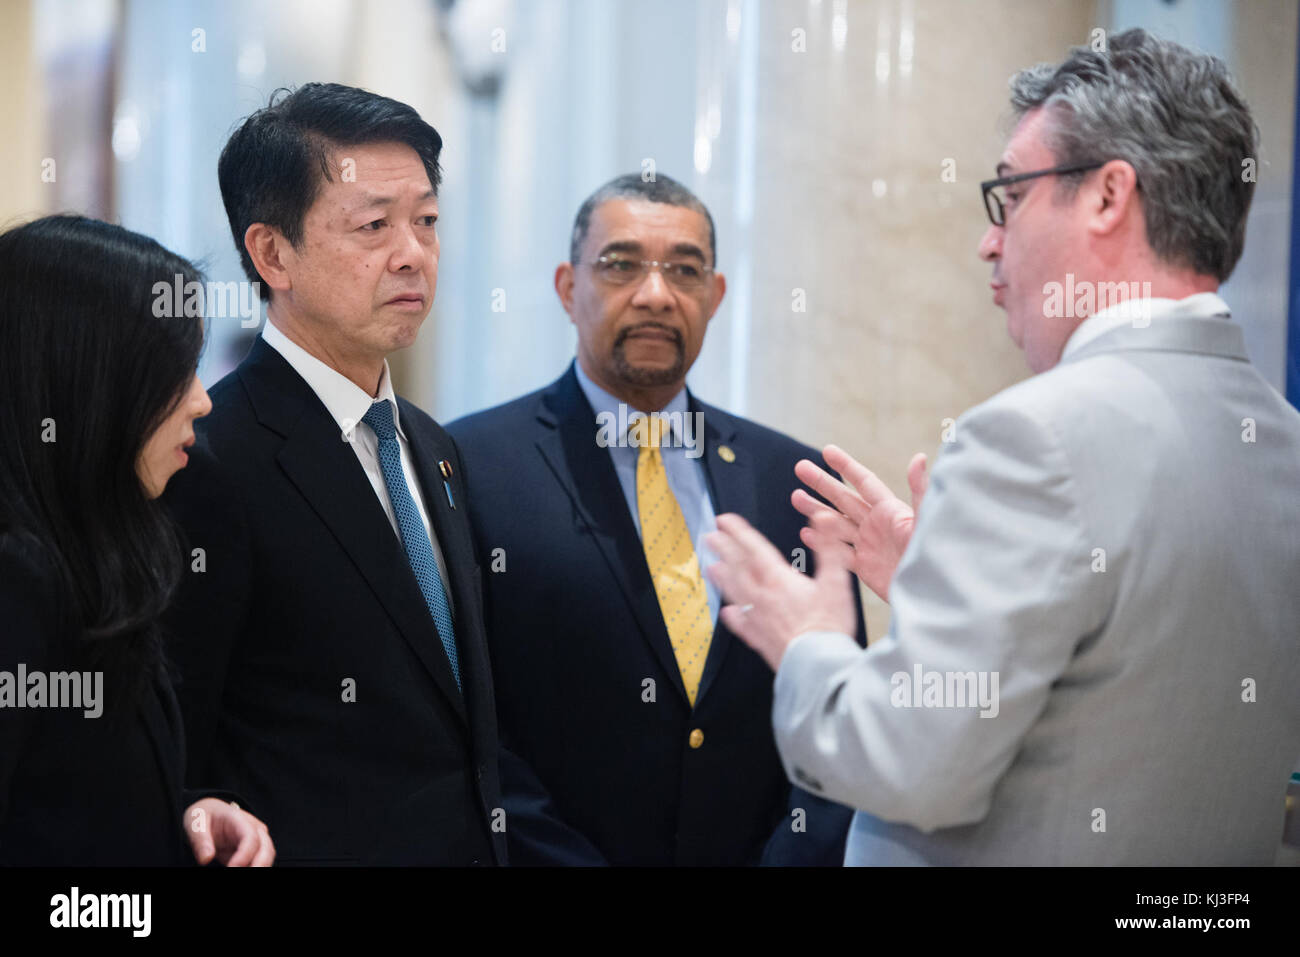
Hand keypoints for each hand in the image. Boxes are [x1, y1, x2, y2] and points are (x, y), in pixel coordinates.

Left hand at [184, 798, 274, 866]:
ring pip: (266, 858)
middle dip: (260, 865)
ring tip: (238, 875)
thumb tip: (206, 859)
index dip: (245, 855)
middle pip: (267, 849)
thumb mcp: (196, 824)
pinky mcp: (252, 852)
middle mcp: (253, 829)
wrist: (211, 814)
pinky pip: (258, 863)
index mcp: (239, 819)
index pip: (251, 837)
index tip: (232, 867)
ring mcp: (256, 841)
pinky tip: (236, 870)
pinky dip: (251, 868)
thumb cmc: (204, 816)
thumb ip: (200, 841)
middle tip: (240, 874)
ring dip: (257, 867)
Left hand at [704, 513, 857, 670]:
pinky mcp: (759, 639)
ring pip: (735, 593)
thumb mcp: (836, 581)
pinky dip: (733, 616)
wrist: (817, 664)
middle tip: (710, 537)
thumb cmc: (828, 625)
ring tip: (711, 567)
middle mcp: (763, 596)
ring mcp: (758, 618)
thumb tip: (822, 520)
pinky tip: (727, 612)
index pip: (754, 548)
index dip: (738, 532)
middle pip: (738, 568)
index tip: (724, 520)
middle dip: (723, 550)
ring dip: (722, 578)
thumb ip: (828, 549)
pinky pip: (741, 624)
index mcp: (778, 579)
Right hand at [791, 444, 928, 602]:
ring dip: (816, 509)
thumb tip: (919, 458)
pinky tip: (806, 534)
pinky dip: (822, 542)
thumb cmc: (934, 555)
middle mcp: (877, 524)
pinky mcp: (865, 566)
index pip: (864, 482)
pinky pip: (838, 551)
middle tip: (800, 468)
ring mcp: (869, 544)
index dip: (846, 465)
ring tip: (795, 497)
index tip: (827, 450)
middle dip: (822, 483)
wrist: (931, 594)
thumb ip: (919, 490)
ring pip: (836, 523)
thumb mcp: (924, 521)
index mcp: (890, 510)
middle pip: (844, 498)